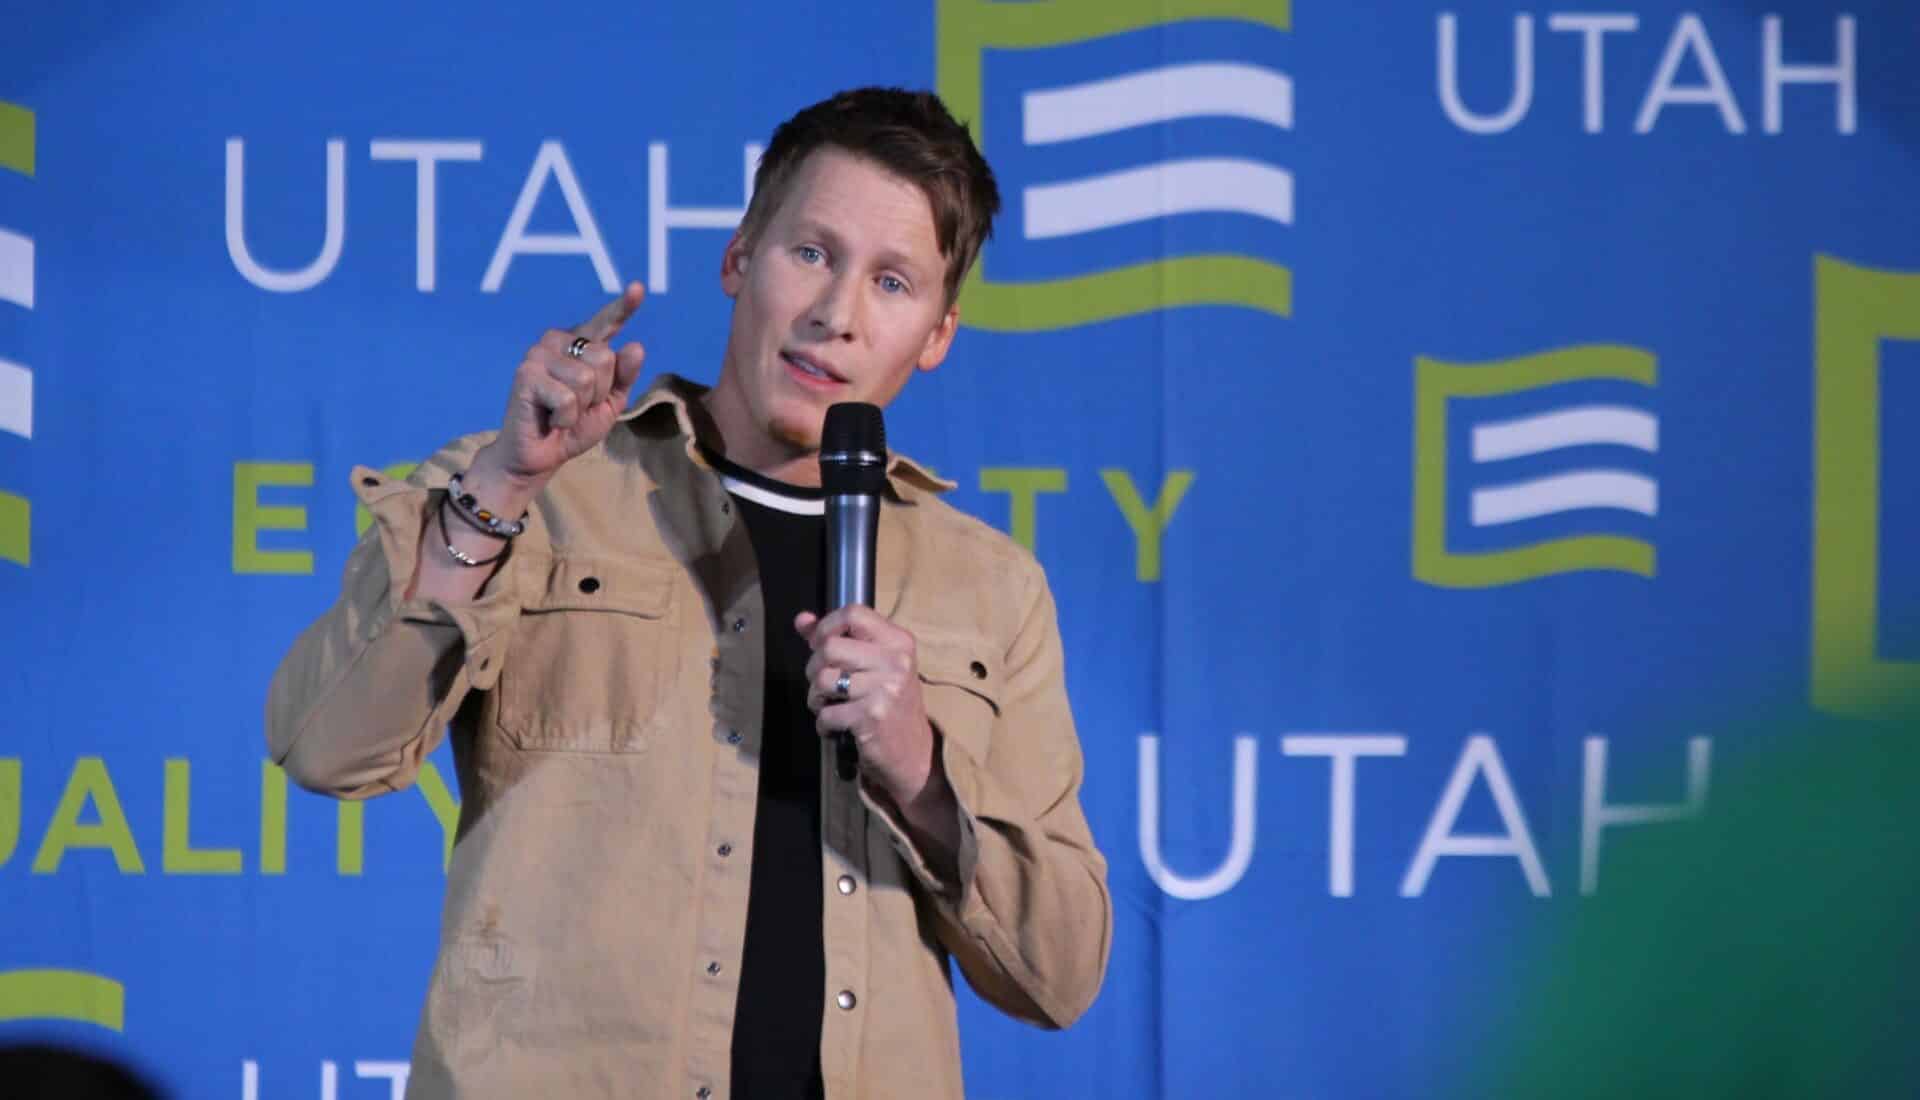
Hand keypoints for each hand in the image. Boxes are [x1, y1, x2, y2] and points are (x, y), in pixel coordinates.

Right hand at [467, 282, 647, 507]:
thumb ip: (624, 376)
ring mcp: (538, 355)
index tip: (638, 288)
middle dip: (599, 392)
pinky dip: (566, 418)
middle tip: (577, 406)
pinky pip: (568, 398)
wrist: (541, 456)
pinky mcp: (526, 375)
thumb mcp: (609, 403)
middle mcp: (557, 341)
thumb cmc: (573, 426)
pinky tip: (551, 419)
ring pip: (587, 378)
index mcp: (580, 345)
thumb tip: (635, 346)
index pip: (606, 322)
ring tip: (562, 413)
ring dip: (582, 407)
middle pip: (605, 357)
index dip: (623, 307)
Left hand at [799, 607, 938, 802]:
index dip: (827, 626)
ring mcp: (884, 689)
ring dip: (816, 697)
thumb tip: (802, 620)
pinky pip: (826, 713)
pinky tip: (837, 726)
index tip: (821, 644)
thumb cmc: (889, 703)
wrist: (913, 752)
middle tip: (825, 684)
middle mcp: (895, 661)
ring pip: (822, 680)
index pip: (853, 613)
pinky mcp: (871, 717)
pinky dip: (824, 723)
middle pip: (829, 647)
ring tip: (830, 705)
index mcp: (898, 641)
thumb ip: (838, 638)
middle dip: (814, 668)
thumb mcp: (874, 664)